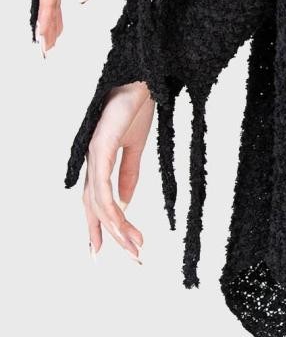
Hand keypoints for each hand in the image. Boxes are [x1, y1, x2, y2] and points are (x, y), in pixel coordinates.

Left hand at [85, 81, 152, 257]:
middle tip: (131, 257)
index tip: (107, 250)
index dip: (99, 226)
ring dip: (117, 227)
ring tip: (135, 245)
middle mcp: (92, 161)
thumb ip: (130, 173)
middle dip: (110, 235)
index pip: (96, 201)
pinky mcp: (100, 148)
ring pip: (100, 203)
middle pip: (95, 207)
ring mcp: (94, 155)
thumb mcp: (137, 146)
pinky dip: (111, 207)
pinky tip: (120, 222)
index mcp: (100, 161)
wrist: (142, 79)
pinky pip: (103, 185)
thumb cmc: (137, 106)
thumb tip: (125, 203)